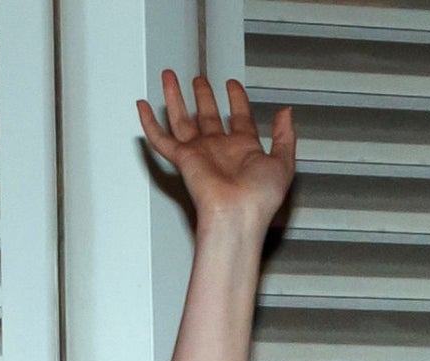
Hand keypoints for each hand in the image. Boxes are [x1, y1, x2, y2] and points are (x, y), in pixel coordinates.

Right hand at [137, 73, 295, 228]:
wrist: (238, 213)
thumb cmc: (260, 198)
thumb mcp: (283, 163)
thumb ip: (285, 136)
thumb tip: (286, 112)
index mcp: (244, 149)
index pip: (239, 117)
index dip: (236, 99)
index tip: (232, 84)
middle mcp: (220, 149)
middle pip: (208, 115)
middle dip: (203, 95)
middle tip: (199, 80)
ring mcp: (199, 153)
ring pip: (182, 118)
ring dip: (175, 97)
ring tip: (170, 77)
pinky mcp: (182, 159)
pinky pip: (160, 138)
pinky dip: (149, 122)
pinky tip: (142, 106)